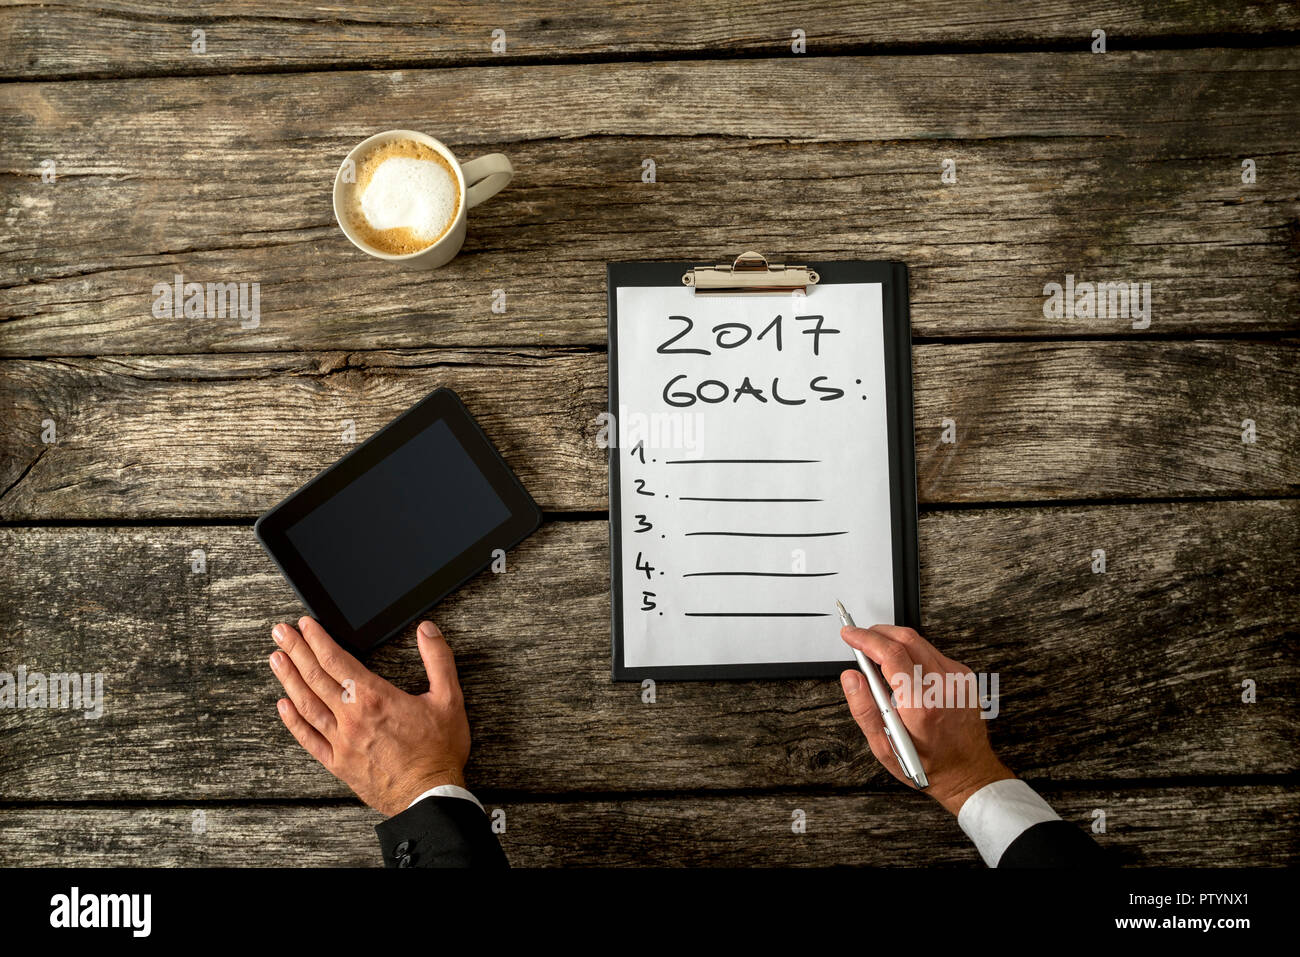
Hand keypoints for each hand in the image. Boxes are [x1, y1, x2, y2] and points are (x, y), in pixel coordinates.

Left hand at [268, 616, 470, 816]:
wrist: (429, 795)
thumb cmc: (439, 751)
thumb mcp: (449, 698)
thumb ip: (438, 660)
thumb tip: (427, 630)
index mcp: (375, 697)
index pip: (337, 660)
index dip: (318, 639)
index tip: (305, 625)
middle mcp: (351, 716)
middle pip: (315, 677)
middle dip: (296, 651)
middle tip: (280, 633)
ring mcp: (341, 741)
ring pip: (306, 704)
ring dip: (289, 679)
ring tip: (276, 659)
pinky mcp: (338, 763)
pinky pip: (309, 739)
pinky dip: (293, 721)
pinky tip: (283, 706)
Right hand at [839, 624, 1012, 815]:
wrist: (967, 771)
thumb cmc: (928, 764)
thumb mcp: (885, 747)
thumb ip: (864, 709)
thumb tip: (851, 678)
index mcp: (922, 705)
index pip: (891, 655)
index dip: (866, 639)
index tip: (850, 634)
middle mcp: (944, 687)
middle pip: (906, 639)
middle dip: (878, 632)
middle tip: (860, 639)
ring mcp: (957, 679)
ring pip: (920, 642)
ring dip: (894, 641)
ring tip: (878, 655)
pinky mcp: (963, 676)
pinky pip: (932, 652)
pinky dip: (912, 653)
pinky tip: (903, 669)